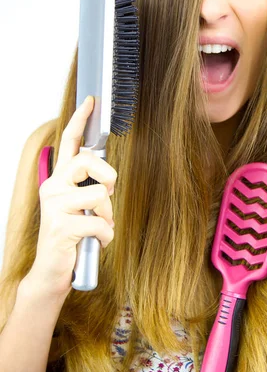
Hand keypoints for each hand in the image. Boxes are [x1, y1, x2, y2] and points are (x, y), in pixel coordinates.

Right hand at [24, 96, 116, 300]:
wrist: (52, 270)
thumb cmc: (71, 234)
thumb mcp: (79, 206)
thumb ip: (88, 186)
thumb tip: (108, 177)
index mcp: (59, 179)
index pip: (70, 142)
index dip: (81, 120)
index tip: (91, 101)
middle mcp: (53, 187)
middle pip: (87, 161)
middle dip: (108, 176)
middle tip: (107, 193)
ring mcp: (55, 206)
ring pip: (99, 194)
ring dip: (107, 215)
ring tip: (98, 226)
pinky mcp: (61, 227)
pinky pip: (100, 224)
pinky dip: (106, 236)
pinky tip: (96, 242)